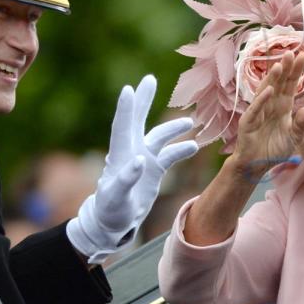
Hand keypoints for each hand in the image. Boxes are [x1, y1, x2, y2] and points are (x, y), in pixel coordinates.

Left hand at [67, 75, 198, 262]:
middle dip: (144, 100)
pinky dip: (181, 149)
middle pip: (138, 120)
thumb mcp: (116, 197)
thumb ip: (127, 178)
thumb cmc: (110, 210)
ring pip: (159, 136)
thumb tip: (140, 160)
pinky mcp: (154, 170)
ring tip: (189, 121)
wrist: (114, 223)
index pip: (123, 126)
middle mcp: (131, 151)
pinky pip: (170, 155)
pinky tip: (194, 146)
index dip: (126, 108)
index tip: (129, 89)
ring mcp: (144, 159)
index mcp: (120, 155)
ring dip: (172, 128)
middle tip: (149, 79)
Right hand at [232, 51, 303, 177]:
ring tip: (279, 66)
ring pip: (266, 91)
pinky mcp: (248, 122)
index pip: (291, 85)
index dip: (296, 71)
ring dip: (272, 79)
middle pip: (279, 83)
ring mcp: (258, 111)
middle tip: (292, 53)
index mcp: (283, 106)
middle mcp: (271, 104)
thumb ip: (301, 126)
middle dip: (285, 69)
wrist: (256, 164)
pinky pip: (256, 109)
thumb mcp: (294, 138)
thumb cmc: (274, 149)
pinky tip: (269, 90)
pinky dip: (262, 100)